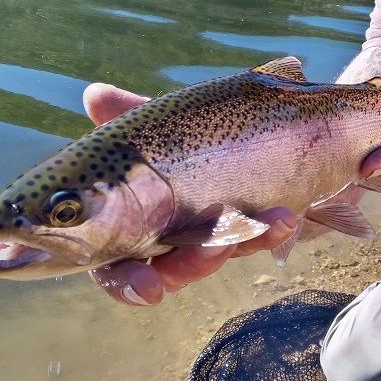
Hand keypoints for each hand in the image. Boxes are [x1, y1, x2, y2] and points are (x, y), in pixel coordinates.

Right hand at [82, 82, 297, 305]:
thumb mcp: (159, 124)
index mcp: (130, 221)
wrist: (261, 133)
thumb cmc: (186, 135)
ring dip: (236, 242)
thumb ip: (128, 114)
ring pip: (216, 256)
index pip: (117, 265)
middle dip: (188, 269)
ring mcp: (208, 239)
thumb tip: (95, 94)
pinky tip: (284, 218)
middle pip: (168, 271)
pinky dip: (270, 230)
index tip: (147, 285)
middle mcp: (166, 238)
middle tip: (212, 252)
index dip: (127, 280)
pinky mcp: (248, 235)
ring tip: (257, 223)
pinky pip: (257, 240)